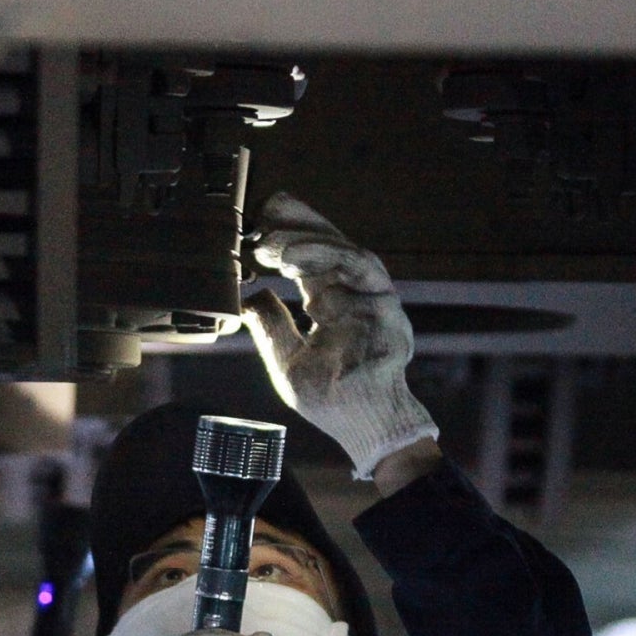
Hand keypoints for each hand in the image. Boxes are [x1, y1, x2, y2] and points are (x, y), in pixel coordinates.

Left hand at [246, 193, 438, 480]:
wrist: (363, 425)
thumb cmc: (330, 400)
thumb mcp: (286, 361)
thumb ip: (270, 326)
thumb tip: (250, 296)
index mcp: (331, 305)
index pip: (309, 262)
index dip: (285, 241)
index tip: (256, 231)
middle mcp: (352, 296)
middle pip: (328, 246)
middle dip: (297, 223)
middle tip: (264, 210)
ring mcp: (371, 298)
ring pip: (342, 250)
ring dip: (305, 239)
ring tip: (271, 239)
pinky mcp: (385, 304)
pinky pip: (357, 267)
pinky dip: (325, 255)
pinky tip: (293, 256)